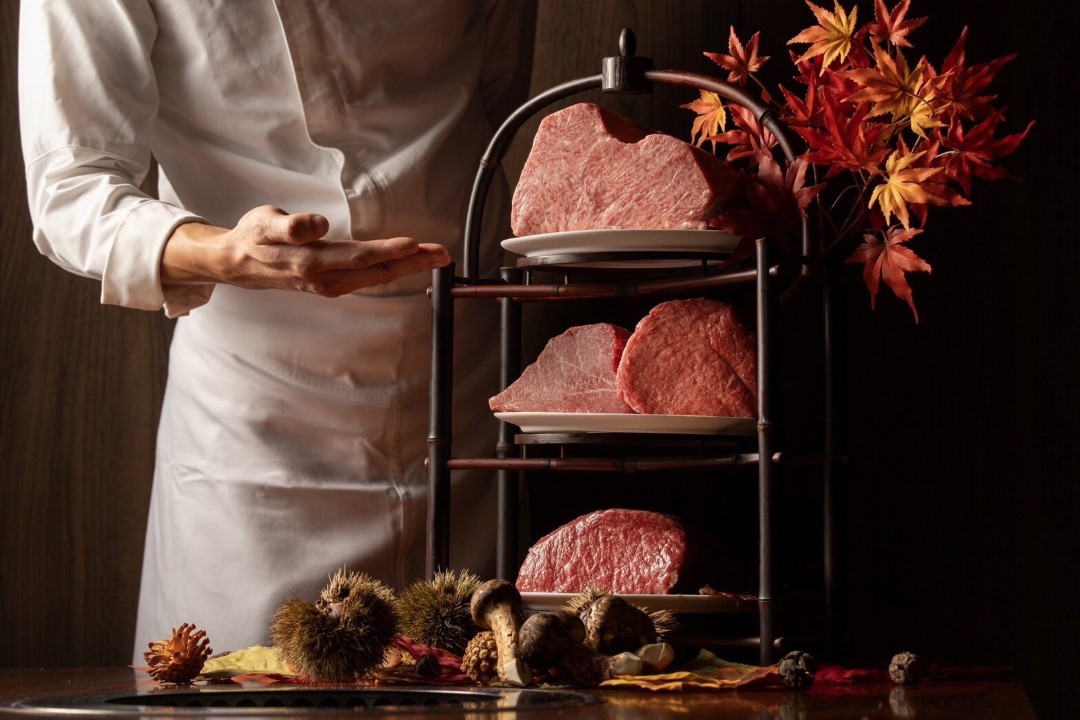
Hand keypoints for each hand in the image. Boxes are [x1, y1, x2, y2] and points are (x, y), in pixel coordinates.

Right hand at [161, 205, 450, 296]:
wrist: (238, 262)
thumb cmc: (254, 237)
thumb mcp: (264, 222)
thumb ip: (291, 225)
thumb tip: (317, 226)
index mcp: (312, 262)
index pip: (359, 257)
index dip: (388, 251)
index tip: (415, 244)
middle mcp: (325, 278)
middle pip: (377, 270)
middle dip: (413, 262)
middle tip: (444, 253)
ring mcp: (331, 285)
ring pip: (377, 276)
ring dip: (408, 267)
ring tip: (437, 258)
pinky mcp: (333, 284)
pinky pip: (369, 278)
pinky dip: (392, 270)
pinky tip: (408, 263)